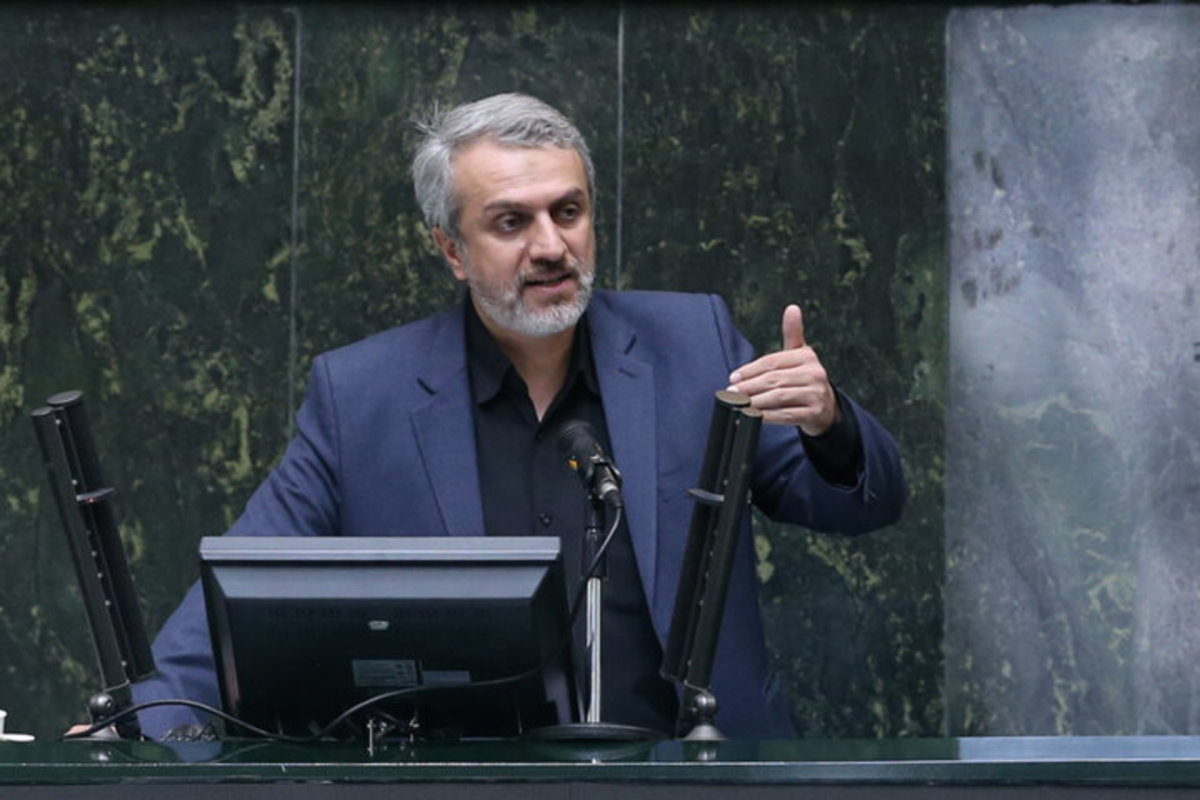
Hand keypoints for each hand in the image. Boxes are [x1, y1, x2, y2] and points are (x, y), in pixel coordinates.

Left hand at [726, 304, 838, 434]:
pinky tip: (754, 417)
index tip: (734, 378)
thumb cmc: (805, 378)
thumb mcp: (800, 354)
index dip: (750, 370)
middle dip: (749, 387)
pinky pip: (786, 415)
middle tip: (732, 393)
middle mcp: (814, 374)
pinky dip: (768, 416)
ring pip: (778, 397)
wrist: (826, 407)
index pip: (772, 362)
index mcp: (807, 357)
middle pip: (774, 379)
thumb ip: (793, 333)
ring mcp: (815, 394)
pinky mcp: (814, 413)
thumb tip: (792, 308)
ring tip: (740, 404)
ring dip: (756, 402)